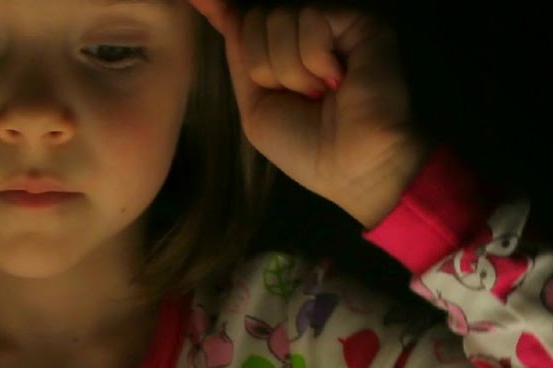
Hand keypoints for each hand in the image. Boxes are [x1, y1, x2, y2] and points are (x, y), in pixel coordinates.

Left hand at [186, 3, 427, 225]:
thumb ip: (241, 59)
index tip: (197, 0)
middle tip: (298, 97)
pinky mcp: (355, 19)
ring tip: (320, 93)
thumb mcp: (256, 109)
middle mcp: (304, 32)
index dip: (222, 11)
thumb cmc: (306, 148)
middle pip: (255, 19)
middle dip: (264, 67)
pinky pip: (310, 19)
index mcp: (279, 52)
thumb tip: (222, 8)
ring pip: (278, 18)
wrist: (352, 165)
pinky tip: (338, 81)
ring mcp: (331, 22)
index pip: (243, 20)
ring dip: (291, 70)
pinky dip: (314, 59)